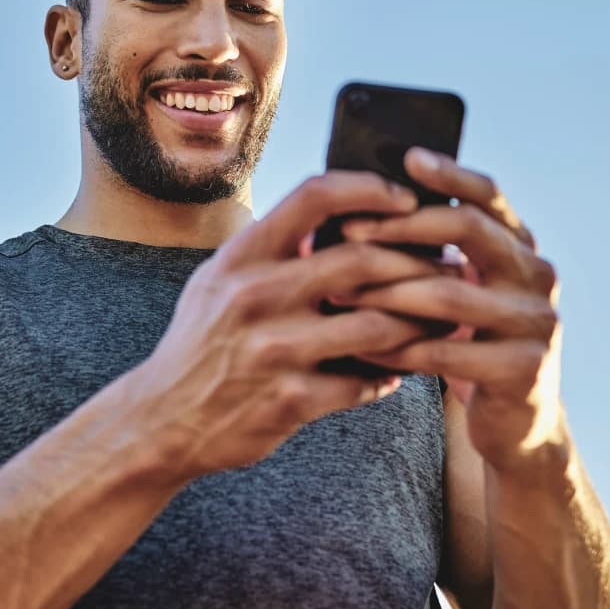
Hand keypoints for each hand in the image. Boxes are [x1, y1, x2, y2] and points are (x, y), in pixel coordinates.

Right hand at [127, 171, 453, 481]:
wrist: (163, 419)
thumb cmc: (201, 342)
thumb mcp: (219, 280)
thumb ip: (273, 248)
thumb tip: (340, 214)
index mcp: (242, 256)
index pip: (316, 195)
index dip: (371, 189)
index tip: (406, 201)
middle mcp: (255, 296)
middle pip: (364, 260)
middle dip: (418, 264)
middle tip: (446, 268)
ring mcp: (274, 350)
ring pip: (378, 325)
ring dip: (419, 323)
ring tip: (439, 320)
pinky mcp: (290, 401)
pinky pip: (364, 383)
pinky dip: (388, 376)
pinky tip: (395, 372)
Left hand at [343, 148, 566, 478]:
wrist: (514, 424)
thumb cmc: (467, 345)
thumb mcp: (456, 292)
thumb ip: (428, 256)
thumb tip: (352, 214)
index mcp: (520, 248)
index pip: (489, 196)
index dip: (450, 174)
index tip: (407, 158)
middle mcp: (538, 276)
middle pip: (471, 230)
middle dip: (402, 227)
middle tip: (348, 233)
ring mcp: (538, 322)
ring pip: (452, 295)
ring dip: (387, 293)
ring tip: (339, 294)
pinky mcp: (525, 369)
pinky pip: (447, 353)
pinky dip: (399, 350)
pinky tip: (364, 349)